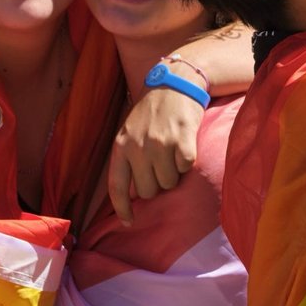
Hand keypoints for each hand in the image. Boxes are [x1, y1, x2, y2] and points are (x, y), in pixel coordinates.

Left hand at [107, 85, 203, 223]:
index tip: (129, 221)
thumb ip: (129, 159)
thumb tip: (133, 195)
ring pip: (169, 182)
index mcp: (121, 146)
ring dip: (174, 173)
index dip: (122, 208)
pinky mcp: (182, 140)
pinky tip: (184, 145)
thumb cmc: (151, 113)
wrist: (174, 84)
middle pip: (148, 191)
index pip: (117, 186)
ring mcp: (160, 144)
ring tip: (173, 153)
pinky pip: (185, 167)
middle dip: (157, 184)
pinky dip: (188, 162)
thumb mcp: (130, 131)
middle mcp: (138, 147)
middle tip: (162, 167)